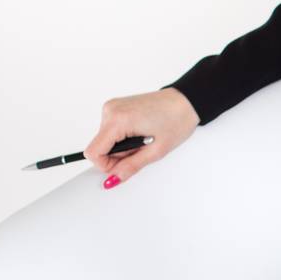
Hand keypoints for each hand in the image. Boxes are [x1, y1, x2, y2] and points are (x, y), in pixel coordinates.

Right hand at [83, 88, 198, 185]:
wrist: (186, 102)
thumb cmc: (177, 120)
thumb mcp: (157, 150)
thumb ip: (132, 166)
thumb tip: (114, 178)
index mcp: (118, 120)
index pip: (93, 152)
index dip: (106, 166)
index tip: (123, 167)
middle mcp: (110, 110)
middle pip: (100, 146)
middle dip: (119, 155)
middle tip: (142, 150)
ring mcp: (112, 107)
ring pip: (105, 139)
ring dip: (122, 146)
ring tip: (144, 140)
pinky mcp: (116, 107)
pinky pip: (111, 130)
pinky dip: (123, 137)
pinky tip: (140, 133)